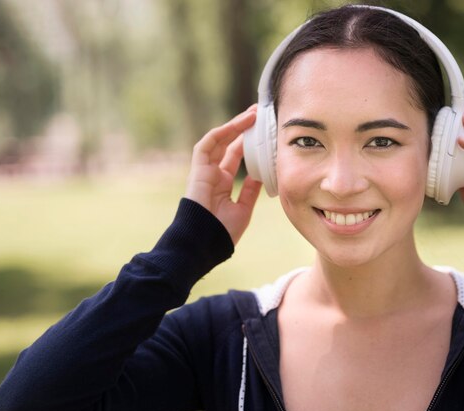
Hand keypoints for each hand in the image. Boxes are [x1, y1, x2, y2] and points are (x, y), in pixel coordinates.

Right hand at [185, 105, 261, 244]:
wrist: (204, 243)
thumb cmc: (222, 232)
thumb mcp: (243, 209)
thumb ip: (251, 191)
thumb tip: (263, 175)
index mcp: (224, 184)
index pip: (237, 157)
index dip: (249, 143)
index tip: (265, 132)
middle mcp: (214, 174)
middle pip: (229, 144)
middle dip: (243, 128)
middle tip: (260, 114)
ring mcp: (205, 171)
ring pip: (220, 141)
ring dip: (235, 126)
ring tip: (253, 114)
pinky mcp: (198, 169)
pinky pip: (208, 145)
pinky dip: (222, 133)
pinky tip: (238, 124)